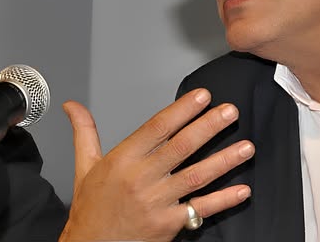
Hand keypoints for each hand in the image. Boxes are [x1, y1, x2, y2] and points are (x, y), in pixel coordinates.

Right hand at [58, 89, 253, 241]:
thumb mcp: (84, 167)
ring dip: (224, 161)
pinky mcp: (167, 225)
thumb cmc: (91, 209)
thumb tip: (72, 106)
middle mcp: (141, 179)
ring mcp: (156, 203)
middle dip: (209, 127)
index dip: (181, 110)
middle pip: (180, 147)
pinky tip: (241, 190)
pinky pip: (199, 209)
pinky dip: (222, 200)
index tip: (202, 96)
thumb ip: (85, 132)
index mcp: (122, 160)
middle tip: (230, 111)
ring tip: (246, 147)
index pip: (156, 128)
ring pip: (195, 176)